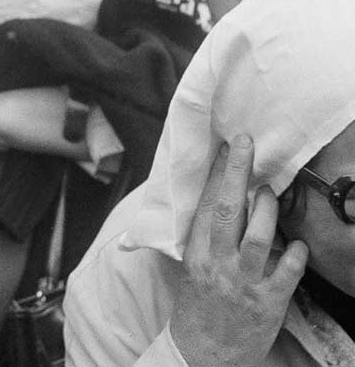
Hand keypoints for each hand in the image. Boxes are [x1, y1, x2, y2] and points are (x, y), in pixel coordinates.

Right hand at [168, 135, 306, 366]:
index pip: (205, 206)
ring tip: (270, 192)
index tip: (225, 148)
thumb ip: (205, 240)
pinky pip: (287, 272)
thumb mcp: (192, 271)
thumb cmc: (198, 310)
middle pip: (226, 211)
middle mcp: (217, 264)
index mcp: (196, 255)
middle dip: (237, 174)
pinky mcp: (268, 303)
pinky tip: (298, 244)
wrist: (203, 356)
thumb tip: (218, 205)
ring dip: (266, 210)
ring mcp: (243, 283)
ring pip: (257, 237)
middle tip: (246, 145)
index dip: (216, 175)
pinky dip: (295, 254)